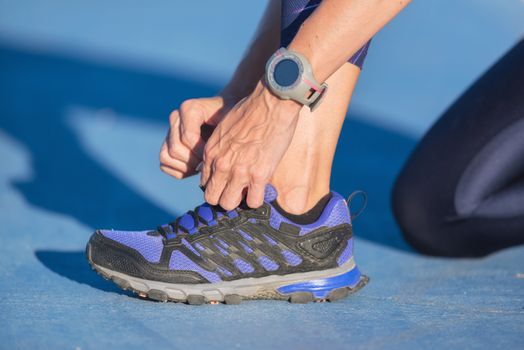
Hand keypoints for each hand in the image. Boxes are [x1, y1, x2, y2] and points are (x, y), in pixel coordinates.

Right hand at [160, 96, 232, 178]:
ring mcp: (169, 131)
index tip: (216, 158)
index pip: (188, 138)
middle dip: (194, 161)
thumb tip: (207, 165)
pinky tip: (196, 168)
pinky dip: (180, 170)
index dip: (202, 153)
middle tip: (210, 164)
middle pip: (176, 149)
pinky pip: (165, 163)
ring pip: (166, 156)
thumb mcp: (231, 124)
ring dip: (186, 167)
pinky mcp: (166, 143)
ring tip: (203, 166)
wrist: (227, 115)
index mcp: (189, 108)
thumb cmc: (231, 120)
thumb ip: (220, 139)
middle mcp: (175, 117)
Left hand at [201, 81, 301, 209]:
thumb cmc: (251, 112)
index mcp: (211, 152)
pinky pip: (253, 202)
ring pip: (229, 203)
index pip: (204, 182)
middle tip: (237, 191)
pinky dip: (256, 199)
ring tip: (248, 191)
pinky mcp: (259, 175)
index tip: (227, 183)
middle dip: (223, 196)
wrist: (270, 104)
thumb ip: (220, 148)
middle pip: (212, 197)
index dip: (217, 185)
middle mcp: (222, 164)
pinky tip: (261, 190)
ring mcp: (239, 171)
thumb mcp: (225, 129)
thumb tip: (222, 163)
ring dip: (239, 200)